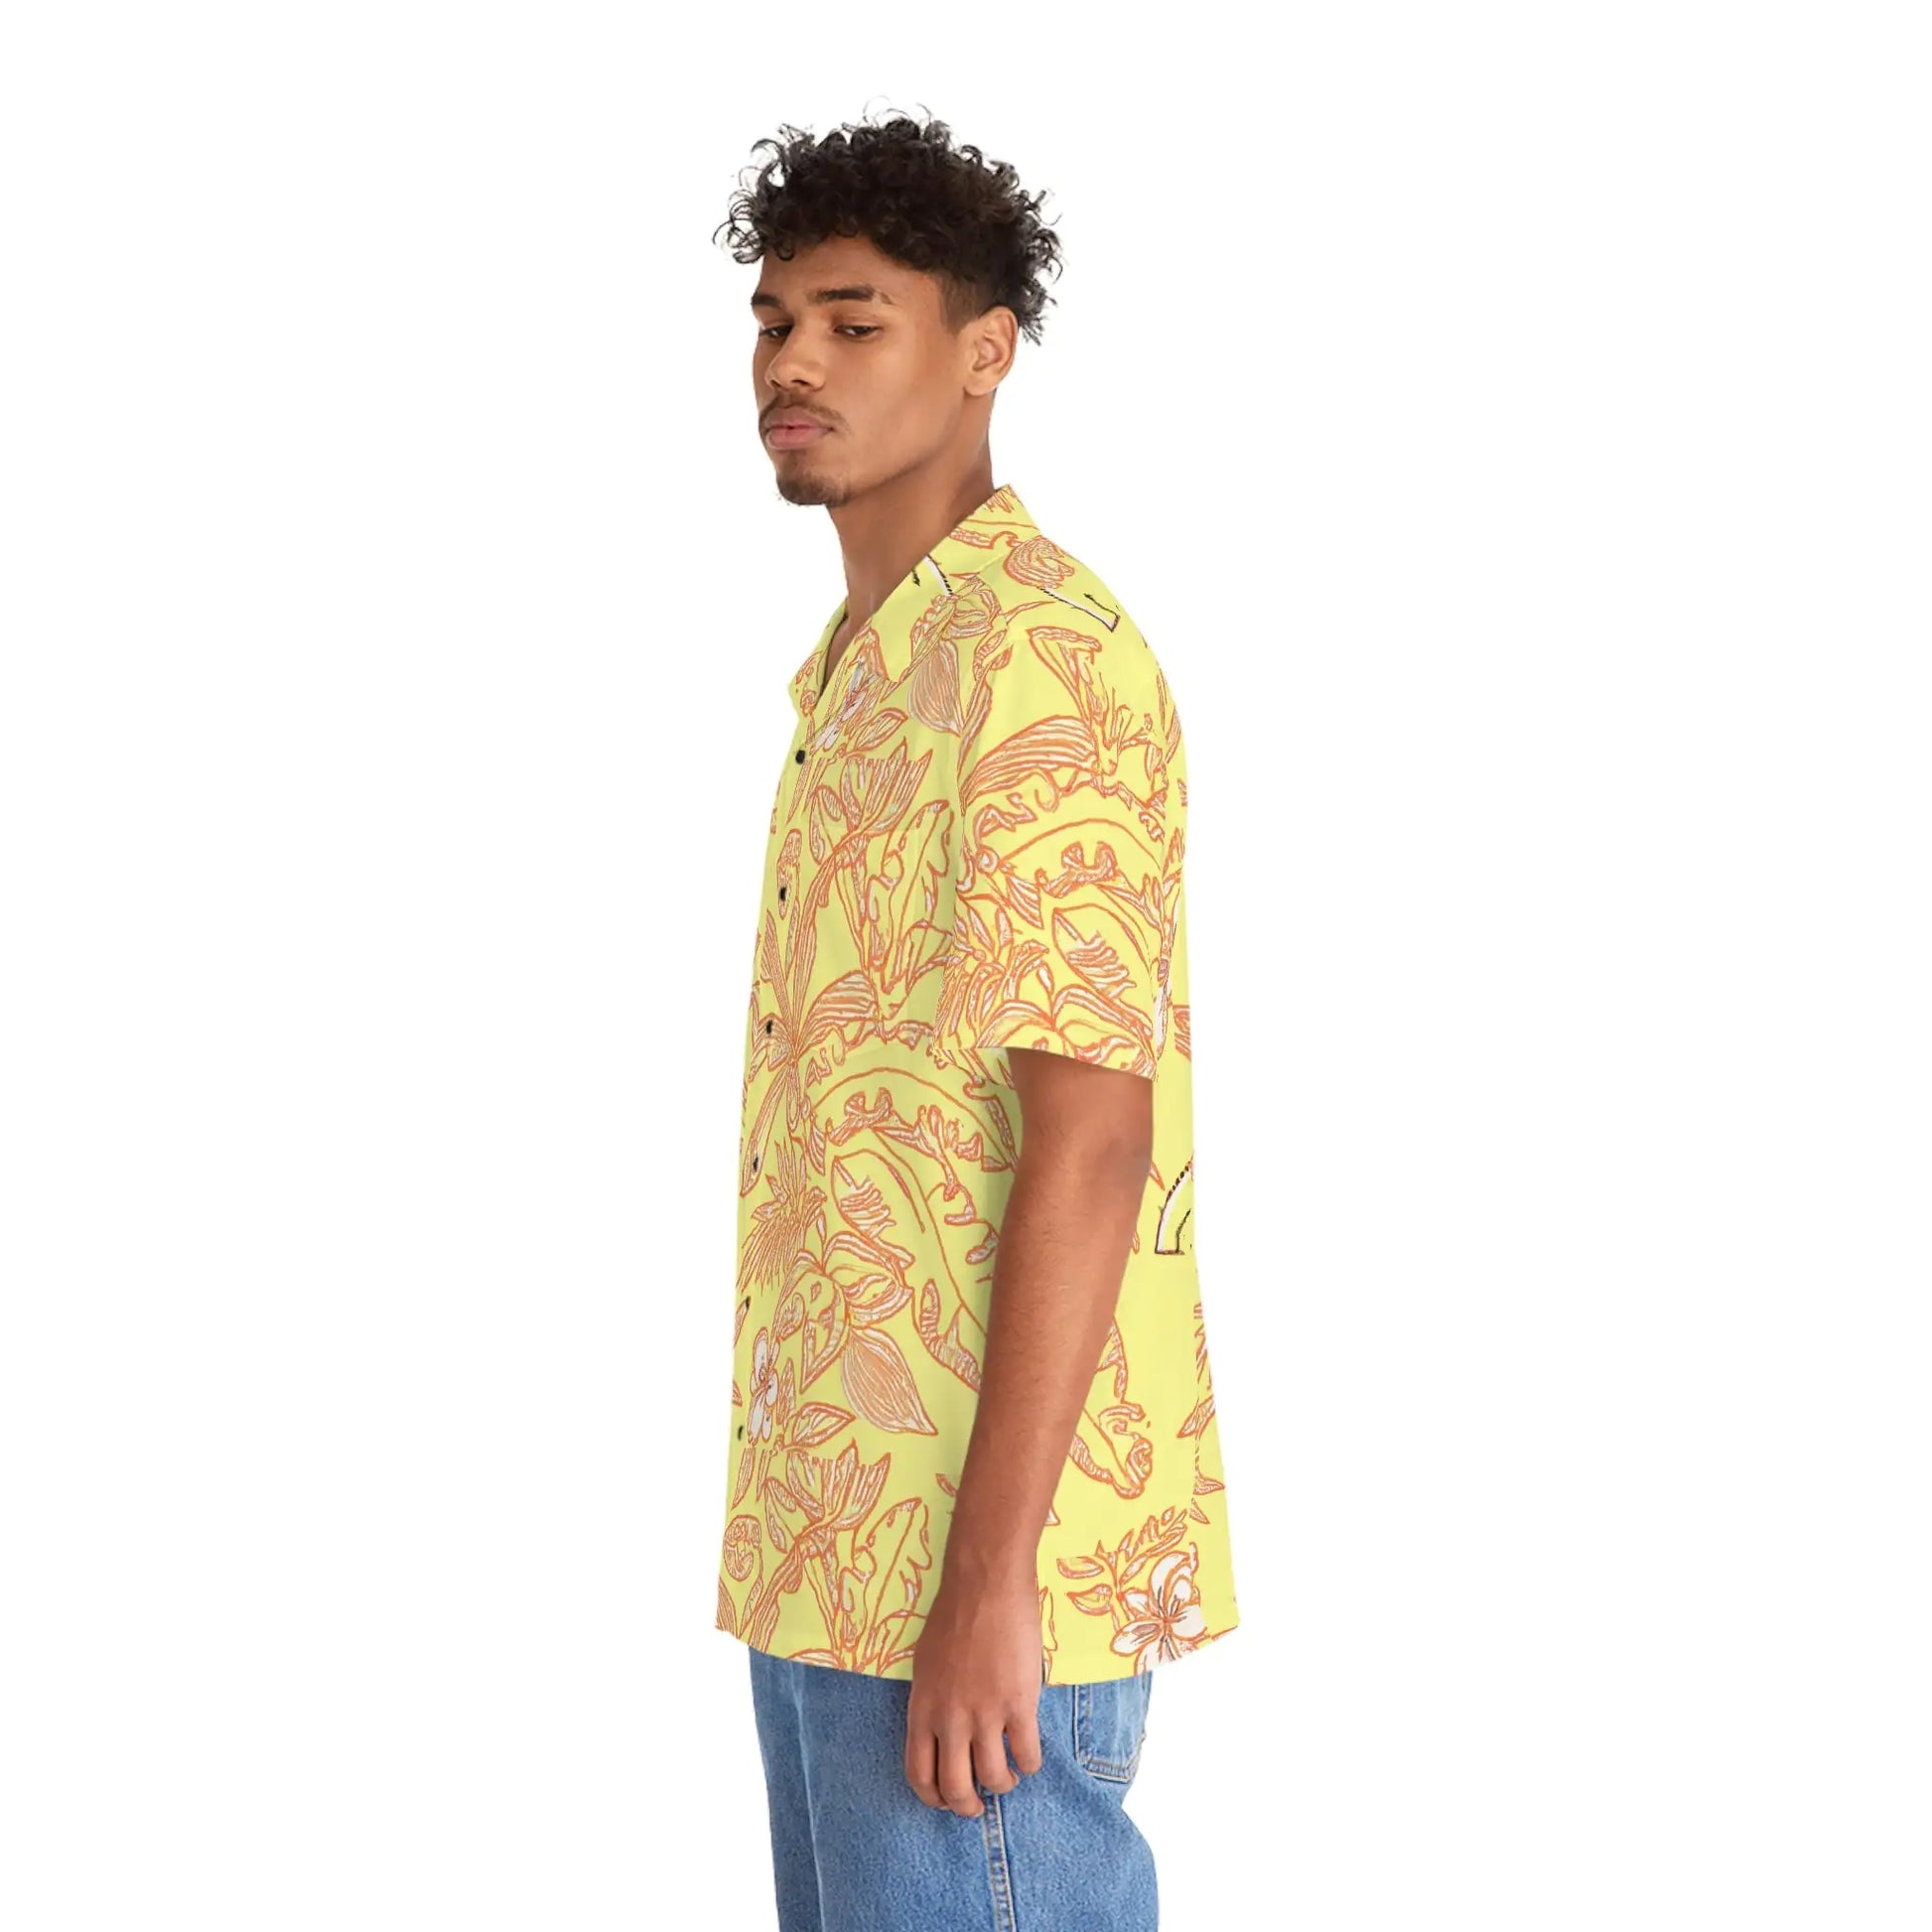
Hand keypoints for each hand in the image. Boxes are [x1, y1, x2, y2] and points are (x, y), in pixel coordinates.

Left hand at [903, 1562, 1044, 1816]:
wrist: (985, 1583)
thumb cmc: (953, 1615)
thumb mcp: (925, 1664)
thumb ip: (931, 1701)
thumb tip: (941, 1730)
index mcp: (922, 1708)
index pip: (919, 1774)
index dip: (934, 1797)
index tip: (946, 1800)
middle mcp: (950, 1719)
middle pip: (955, 1788)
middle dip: (968, 1806)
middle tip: (979, 1804)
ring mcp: (985, 1713)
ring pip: (994, 1778)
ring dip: (1003, 1784)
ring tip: (1008, 1776)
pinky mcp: (1019, 1704)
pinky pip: (1028, 1756)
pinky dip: (1030, 1764)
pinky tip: (1030, 1755)